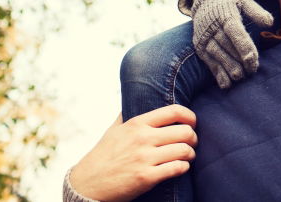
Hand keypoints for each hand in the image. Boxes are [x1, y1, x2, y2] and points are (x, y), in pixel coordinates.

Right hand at [69, 105, 197, 201]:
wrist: (87, 184)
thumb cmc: (103, 156)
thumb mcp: (113, 130)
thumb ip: (127, 114)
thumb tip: (134, 96)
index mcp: (137, 123)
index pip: (174, 111)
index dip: (190, 116)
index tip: (192, 123)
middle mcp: (142, 138)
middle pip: (184, 131)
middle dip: (193, 138)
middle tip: (192, 143)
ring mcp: (144, 158)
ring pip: (184, 150)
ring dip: (190, 154)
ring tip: (188, 156)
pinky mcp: (146, 177)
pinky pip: (177, 168)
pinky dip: (184, 168)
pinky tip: (181, 168)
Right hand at [191, 0, 274, 88]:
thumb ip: (256, 11)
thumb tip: (270, 22)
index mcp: (225, 14)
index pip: (235, 32)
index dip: (244, 46)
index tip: (253, 59)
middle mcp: (212, 26)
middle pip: (227, 46)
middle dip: (239, 60)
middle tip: (252, 71)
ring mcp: (204, 37)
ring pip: (217, 55)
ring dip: (228, 67)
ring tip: (240, 77)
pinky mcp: (199, 46)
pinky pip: (208, 61)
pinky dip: (217, 73)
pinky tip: (226, 84)